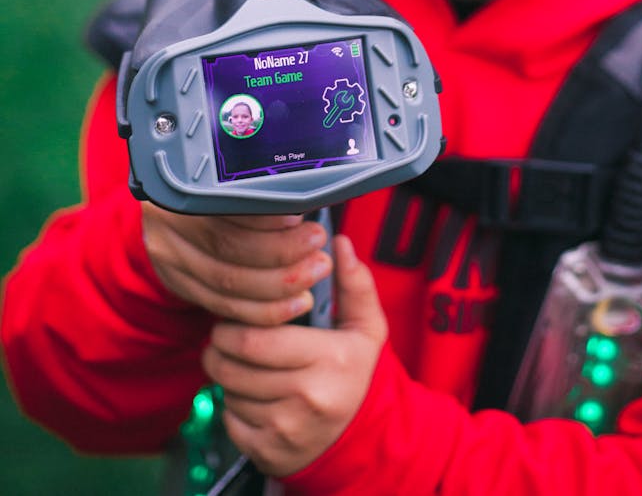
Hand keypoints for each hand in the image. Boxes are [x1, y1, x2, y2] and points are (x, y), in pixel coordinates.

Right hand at [142, 204, 331, 324]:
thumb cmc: (206, 185)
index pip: (224, 208)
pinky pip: (224, 306)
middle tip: (319, 255)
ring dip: (279, 287)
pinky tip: (293, 303)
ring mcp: (169, 260)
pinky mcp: (179, 285)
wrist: (161, 207)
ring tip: (313, 276)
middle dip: (282, 256)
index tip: (300, 221)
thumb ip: (251, 187)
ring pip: (228, 285)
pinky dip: (262, 309)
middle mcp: (166, 227)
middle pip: (228, 250)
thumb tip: (302, 196)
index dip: (264, 220)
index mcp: (177, 189)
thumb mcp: (220, 176)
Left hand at [202, 235, 387, 476]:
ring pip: (229, 394)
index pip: (258, 339)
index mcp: (331, 358)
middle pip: (235, 368)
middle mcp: (309, 397)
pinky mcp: (270, 453)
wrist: (360, 437)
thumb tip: (340, 244)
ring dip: (226, 376)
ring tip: (240, 364)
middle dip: (218, 348)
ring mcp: (288, 430)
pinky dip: (231, 407)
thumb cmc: (353, 372)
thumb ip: (354, 283)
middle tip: (222, 337)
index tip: (234, 317)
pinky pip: (230, 422)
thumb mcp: (366, 327)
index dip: (233, 326)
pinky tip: (249, 395)